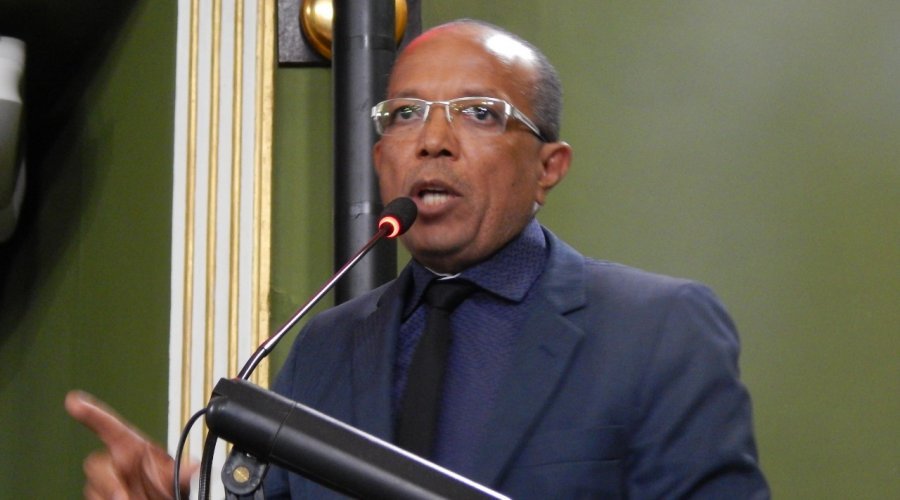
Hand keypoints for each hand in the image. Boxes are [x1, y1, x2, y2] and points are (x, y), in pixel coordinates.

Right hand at [65, 390, 194, 499]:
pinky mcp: (99, 497)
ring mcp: (106, 483)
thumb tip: (193, 466)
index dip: (92, 413)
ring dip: (110, 495)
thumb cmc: (166, 488)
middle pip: (95, 464)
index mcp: (132, 449)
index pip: (109, 427)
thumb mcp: (176, 476)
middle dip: (108, 481)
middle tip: (123, 496)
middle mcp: (116, 464)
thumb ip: (182, 470)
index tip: (75, 401)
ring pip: (94, 487)